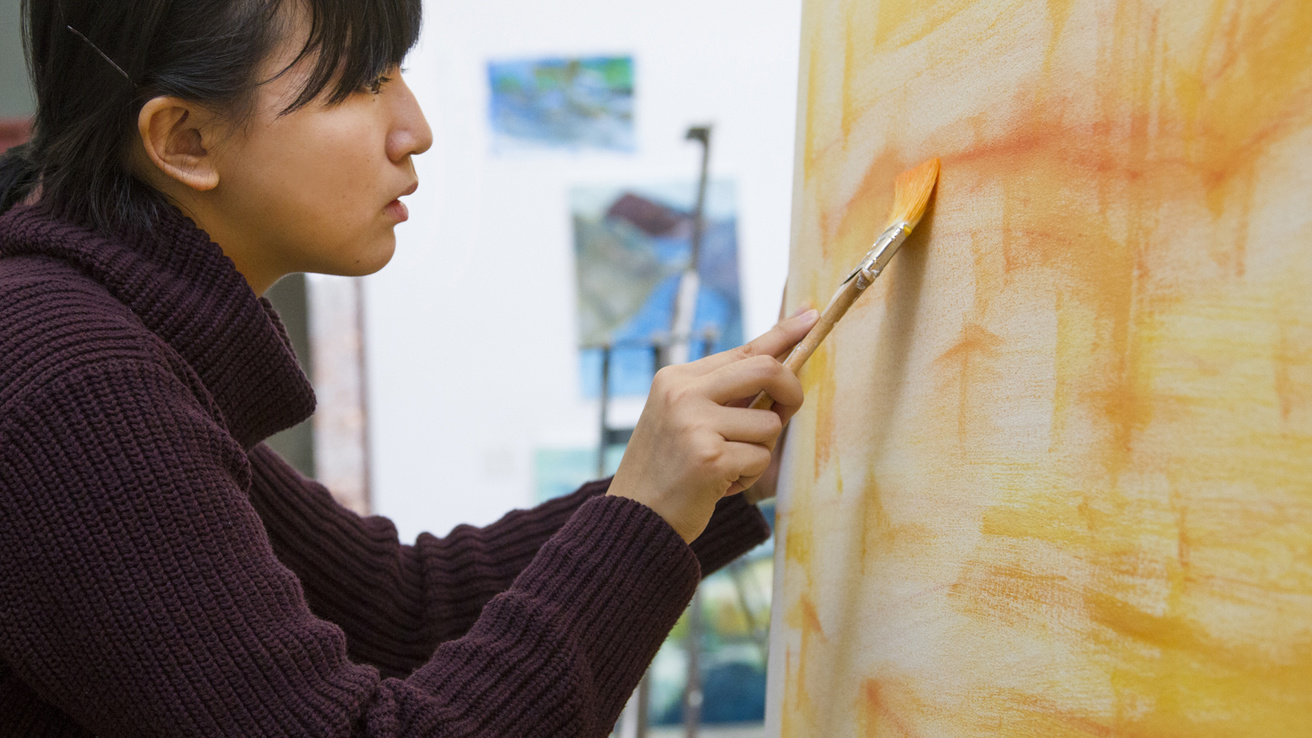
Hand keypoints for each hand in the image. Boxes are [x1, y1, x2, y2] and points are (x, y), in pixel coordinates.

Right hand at [607, 309, 818, 541]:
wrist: (635, 518)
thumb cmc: (669, 468)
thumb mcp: (685, 417)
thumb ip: (724, 393)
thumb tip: (781, 368)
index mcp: (677, 377)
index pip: (744, 348)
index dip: (783, 332)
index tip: (812, 316)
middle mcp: (683, 393)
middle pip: (766, 370)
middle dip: (791, 392)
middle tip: (786, 413)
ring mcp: (694, 423)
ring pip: (769, 424)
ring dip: (759, 451)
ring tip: (727, 466)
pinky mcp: (709, 457)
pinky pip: (760, 458)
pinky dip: (748, 476)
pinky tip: (719, 485)